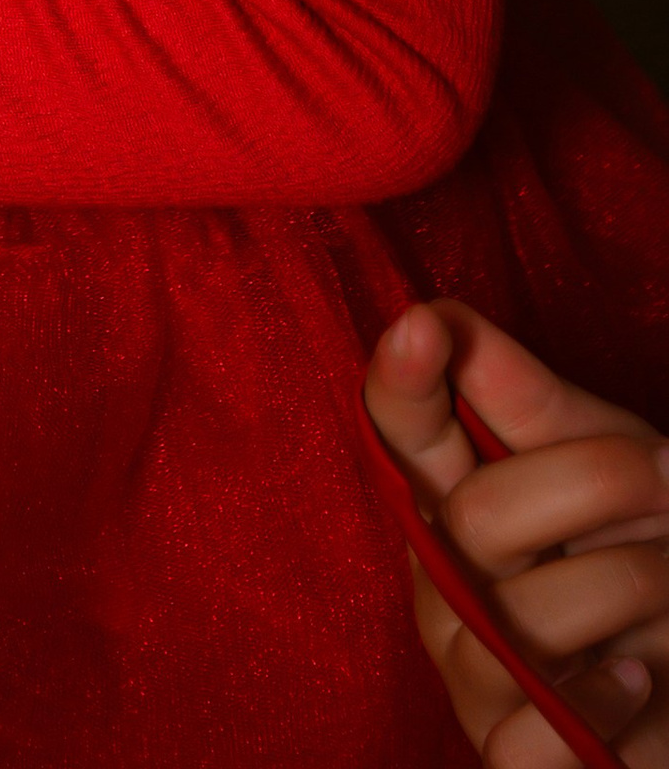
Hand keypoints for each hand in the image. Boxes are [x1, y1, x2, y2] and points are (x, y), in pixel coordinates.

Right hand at [366, 301, 668, 760]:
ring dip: (627, 587)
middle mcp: (445, 581)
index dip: (401, 385)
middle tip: (665, 476)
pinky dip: (598, 703)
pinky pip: (524, 742)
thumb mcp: (601, 453)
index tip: (421, 330)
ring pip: (522, 625)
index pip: (398, 434)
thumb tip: (434, 315)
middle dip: (593, 483)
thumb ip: (519, 393)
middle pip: (478, 518)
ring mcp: (469, 673)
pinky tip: (636, 679)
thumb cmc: (641, 545)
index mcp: (450, 496)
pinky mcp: (505, 752)